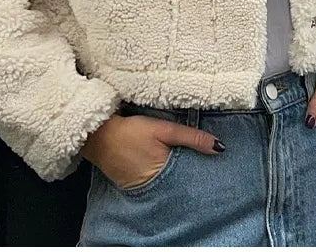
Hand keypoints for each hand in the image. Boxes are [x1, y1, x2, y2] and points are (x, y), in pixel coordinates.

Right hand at [78, 113, 223, 189]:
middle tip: (199, 157)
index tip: (213, 160)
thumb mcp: (163, 130)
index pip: (192, 176)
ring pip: (166, 179)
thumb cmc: (130, 131)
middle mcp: (155, 185)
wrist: (96, 136)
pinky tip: (159, 159)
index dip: (202, 168)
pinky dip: (158, 170)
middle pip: (179, 179)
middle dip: (189, 170)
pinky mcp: (131, 181)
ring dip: (173, 170)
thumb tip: (219, 147)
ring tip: (179, 157)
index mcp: (165, 174)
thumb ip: (191, 138)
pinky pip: (152, 178)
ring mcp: (142, 186)